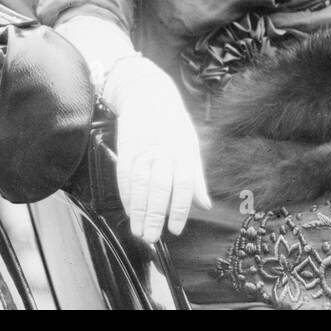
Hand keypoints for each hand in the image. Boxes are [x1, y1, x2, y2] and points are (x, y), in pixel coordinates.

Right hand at [101, 56, 210, 242]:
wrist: (148, 93)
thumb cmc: (174, 124)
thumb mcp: (191, 145)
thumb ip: (196, 177)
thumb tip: (205, 205)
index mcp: (184, 150)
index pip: (183, 184)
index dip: (179, 208)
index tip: (174, 230)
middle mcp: (164, 149)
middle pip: (159, 186)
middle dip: (155, 215)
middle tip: (151, 237)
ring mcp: (143, 147)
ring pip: (140, 183)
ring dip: (138, 210)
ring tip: (138, 230)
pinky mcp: (126, 146)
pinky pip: (124, 174)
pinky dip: (126, 194)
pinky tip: (129, 210)